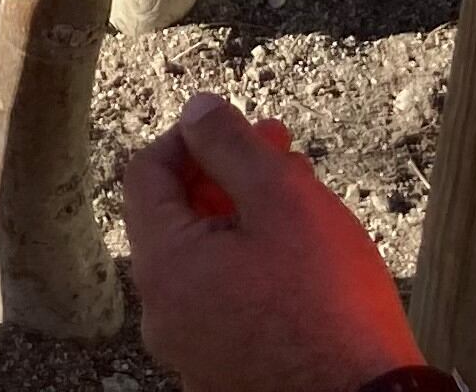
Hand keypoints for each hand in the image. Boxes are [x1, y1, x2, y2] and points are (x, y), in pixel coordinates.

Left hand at [122, 93, 421, 391]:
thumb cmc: (330, 306)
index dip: (191, 136)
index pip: (146, 173)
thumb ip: (231, 144)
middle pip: (176, 217)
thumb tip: (196, 109)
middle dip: (226, 173)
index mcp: (164, 267)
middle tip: (282, 151)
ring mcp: (191, 350)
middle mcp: (163, 314)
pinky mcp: (223, 372)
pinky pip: (221, 301)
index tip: (240, 126)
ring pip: (204, 259)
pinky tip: (299, 257)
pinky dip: (249, 267)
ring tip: (301, 198)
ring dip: (243, 217)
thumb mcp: (284, 200)